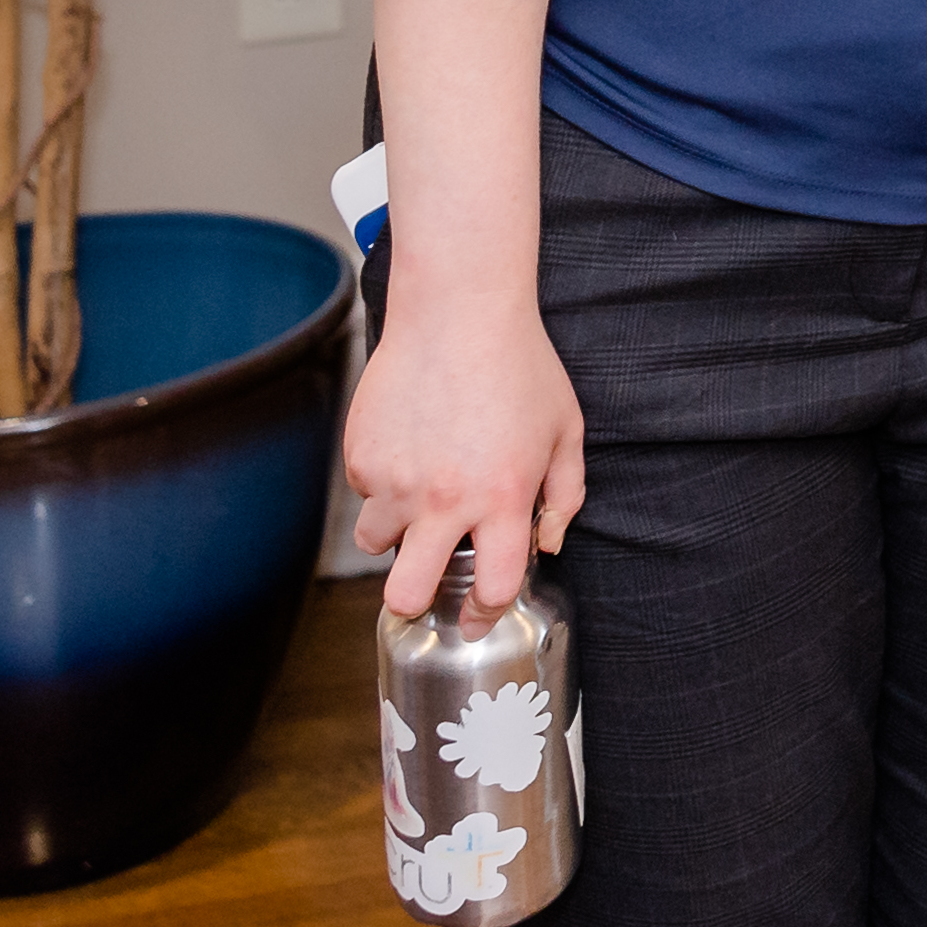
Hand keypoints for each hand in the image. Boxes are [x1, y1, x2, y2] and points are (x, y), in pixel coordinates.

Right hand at [352, 288, 586, 616]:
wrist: (458, 313)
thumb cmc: (521, 367)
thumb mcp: (565, 430)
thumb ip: (564, 495)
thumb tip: (548, 543)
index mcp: (502, 498)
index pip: (494, 587)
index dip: (486, 612)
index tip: (479, 614)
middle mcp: (444, 499)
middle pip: (408, 595)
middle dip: (415, 603)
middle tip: (427, 583)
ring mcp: (396, 480)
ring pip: (376, 544)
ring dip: (396, 532)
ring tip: (421, 494)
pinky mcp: (362, 456)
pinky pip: (365, 492)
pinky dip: (383, 482)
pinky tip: (410, 444)